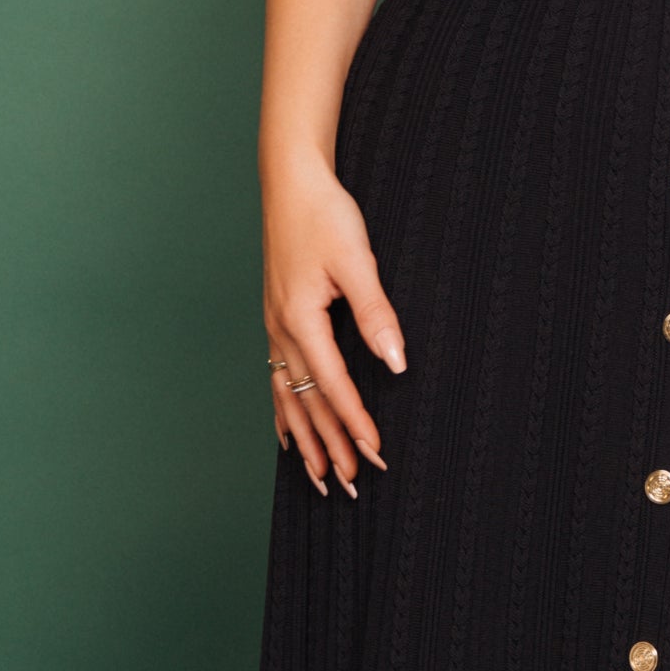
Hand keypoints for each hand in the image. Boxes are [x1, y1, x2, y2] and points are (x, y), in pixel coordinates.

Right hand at [262, 152, 403, 495]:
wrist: (291, 183)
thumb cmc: (324, 216)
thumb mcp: (357, 261)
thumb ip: (376, 314)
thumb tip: (395, 361)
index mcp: (300, 319)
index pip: (332, 385)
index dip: (355, 422)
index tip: (375, 454)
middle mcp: (282, 331)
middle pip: (307, 402)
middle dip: (331, 446)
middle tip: (351, 487)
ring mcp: (274, 328)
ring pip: (288, 399)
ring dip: (307, 440)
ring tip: (319, 480)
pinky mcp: (277, 321)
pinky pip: (276, 381)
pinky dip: (284, 414)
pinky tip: (289, 437)